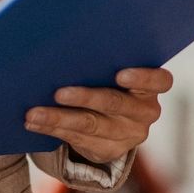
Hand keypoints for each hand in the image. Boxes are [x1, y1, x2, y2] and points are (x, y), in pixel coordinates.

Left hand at [24, 68, 172, 165]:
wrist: (114, 122)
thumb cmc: (109, 82)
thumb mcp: (115, 72)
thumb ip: (104, 62)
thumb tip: (65, 42)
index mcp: (151, 87)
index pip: (160, 81)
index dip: (143, 78)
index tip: (120, 74)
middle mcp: (144, 112)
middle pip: (116, 103)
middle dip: (85, 98)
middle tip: (58, 92)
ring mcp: (127, 134)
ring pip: (91, 125)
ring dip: (59, 118)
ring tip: (34, 113)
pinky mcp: (107, 150)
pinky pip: (77, 139)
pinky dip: (52, 129)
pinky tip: (34, 122)